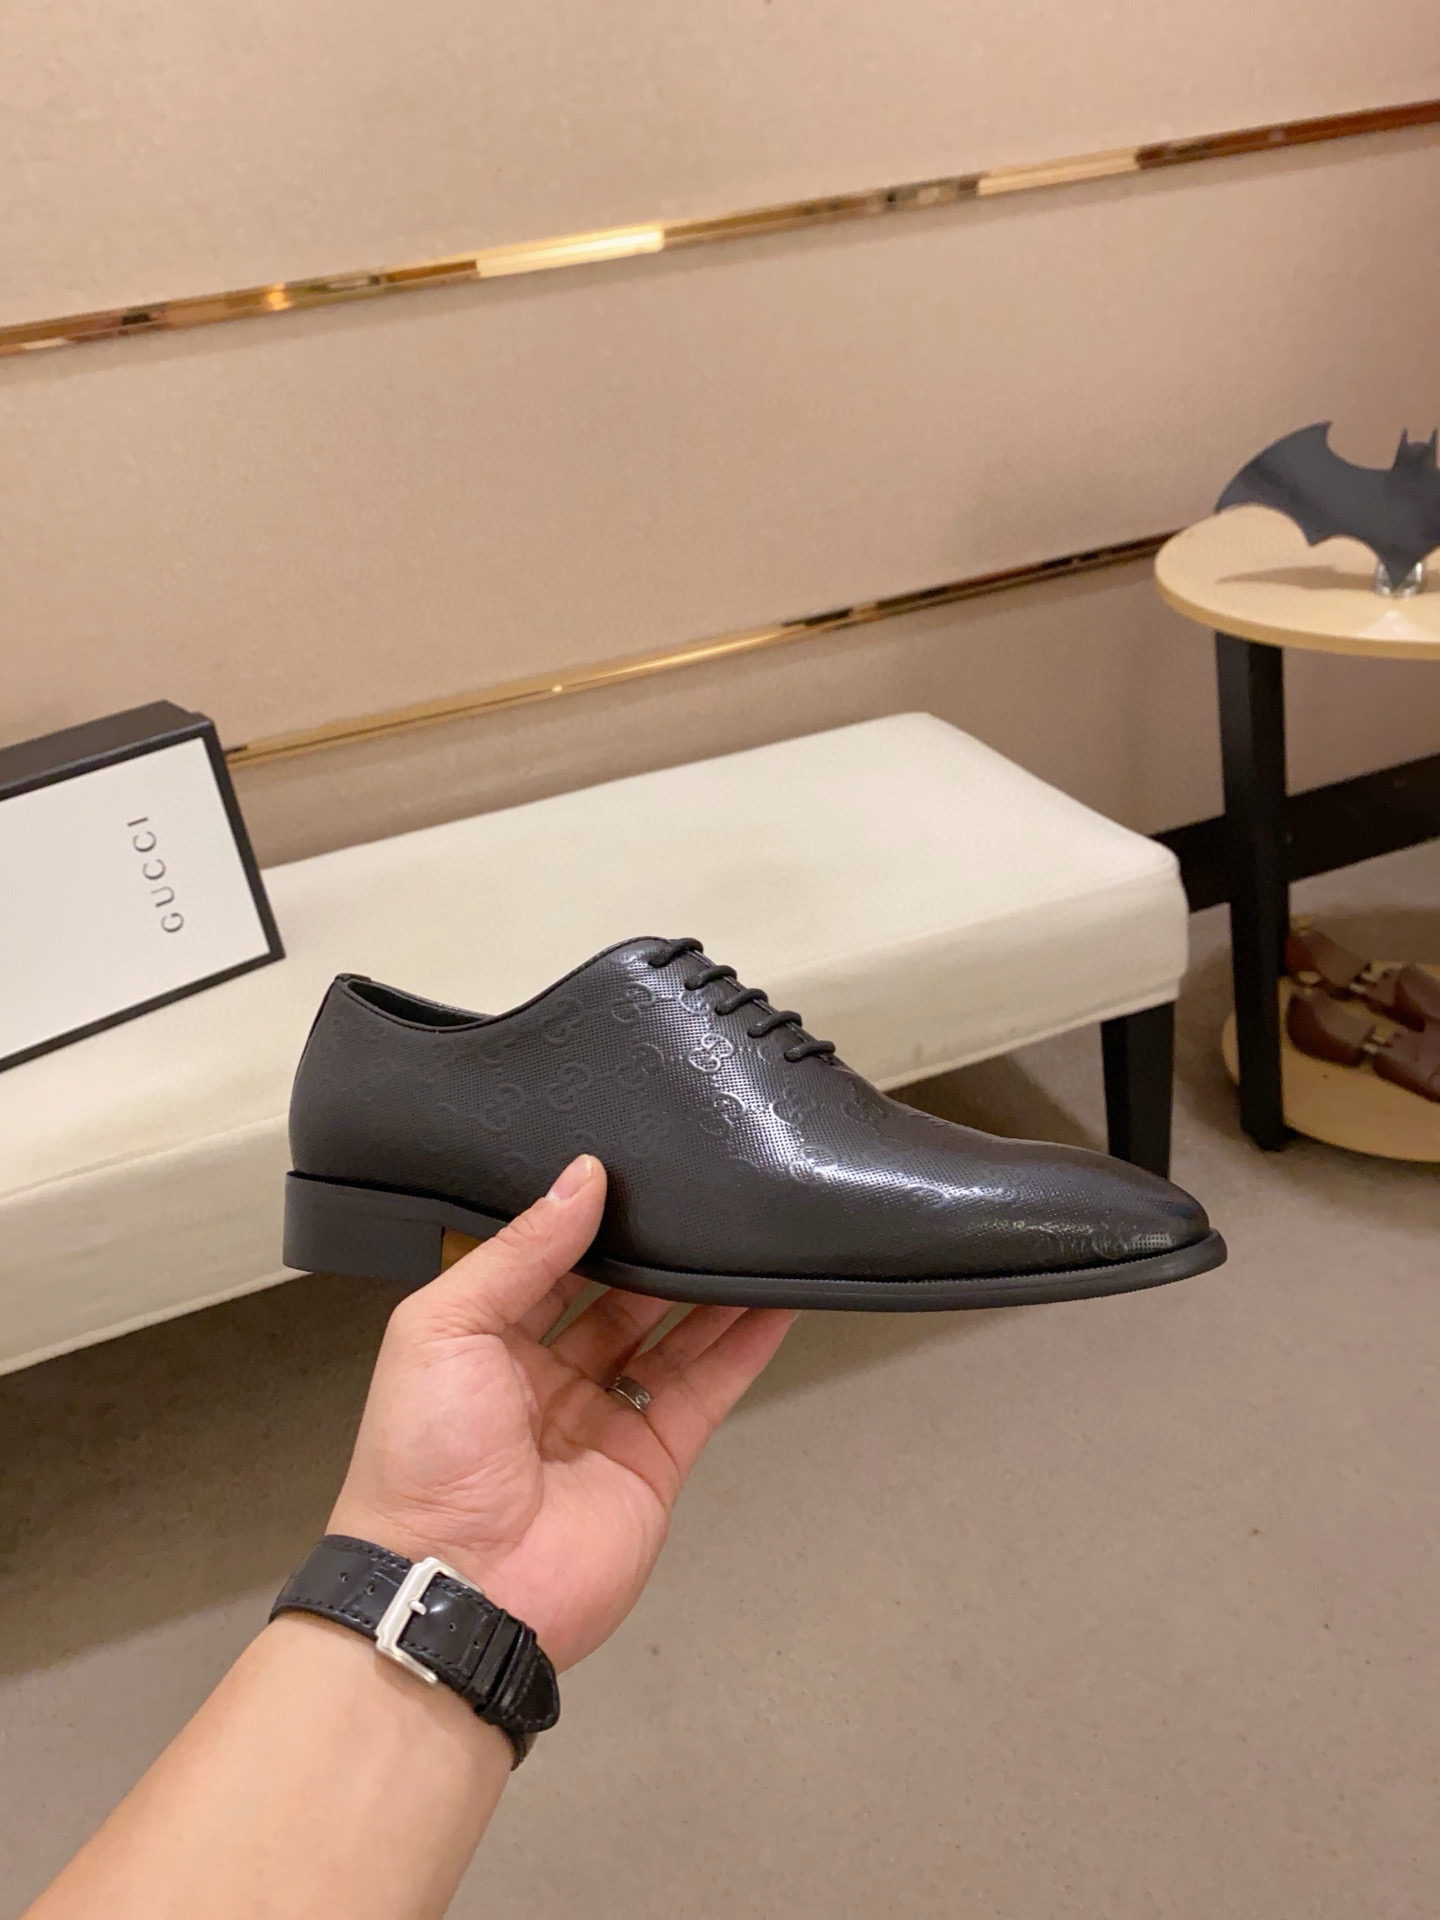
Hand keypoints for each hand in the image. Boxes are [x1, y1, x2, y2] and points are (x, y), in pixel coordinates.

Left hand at [328, 1155, 794, 1669]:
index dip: (586, 1221)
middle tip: (701, 1193)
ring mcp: (605, 1420)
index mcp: (484, 1342)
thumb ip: (517, 1251)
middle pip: (616, 1296)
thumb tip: (582, 1177)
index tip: (631, 1169)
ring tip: (752, 1230)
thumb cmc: (423, 1457)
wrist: (457, 1589)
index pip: (545, 1264)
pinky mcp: (656, 1460)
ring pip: (671, 1336)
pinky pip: (708, 1387)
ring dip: (710, 1287)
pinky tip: (777, 1297)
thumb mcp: (442, 1326)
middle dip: (655, 1249)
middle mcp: (546, 1377)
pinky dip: (745, 1343)